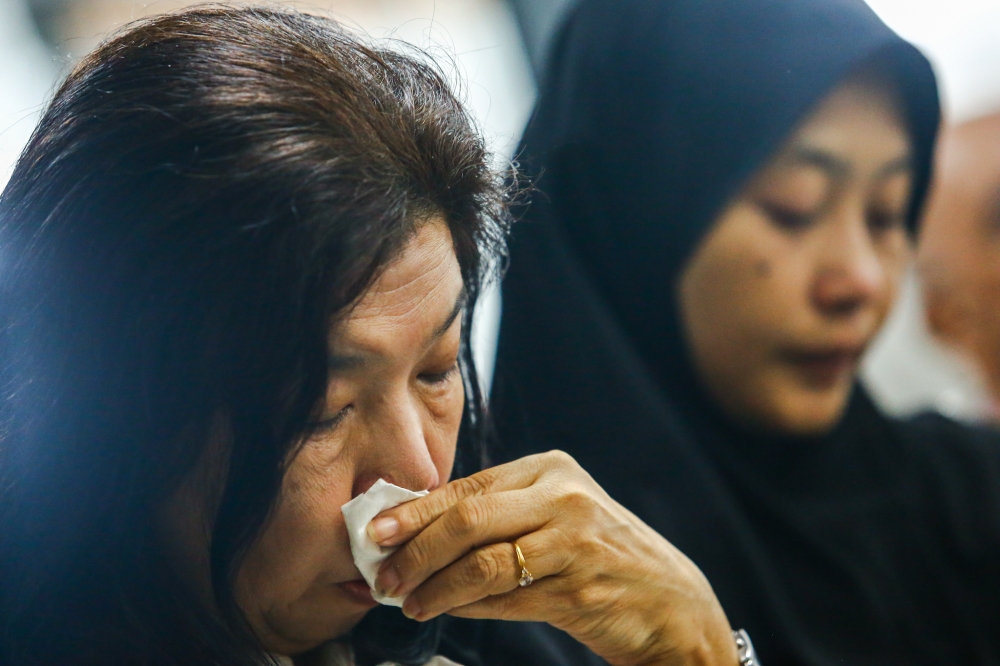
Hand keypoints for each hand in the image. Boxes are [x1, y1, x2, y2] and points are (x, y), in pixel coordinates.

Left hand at [368, 451, 736, 665]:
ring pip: (482, 564)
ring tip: (409, 602)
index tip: (377, 532)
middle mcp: (563, 497)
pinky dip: (467, 607)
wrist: (668, 600)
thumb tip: (415, 531)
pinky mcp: (579, 588)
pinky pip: (505, 599)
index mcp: (549, 468)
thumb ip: (495, 514)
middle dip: (416, 551)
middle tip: (385, 576)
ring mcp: (574, 542)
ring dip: (435, 588)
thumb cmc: (597, 552)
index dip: (416, 512)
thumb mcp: (552, 514)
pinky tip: (446, 610)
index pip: (467, 487)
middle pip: (469, 520)